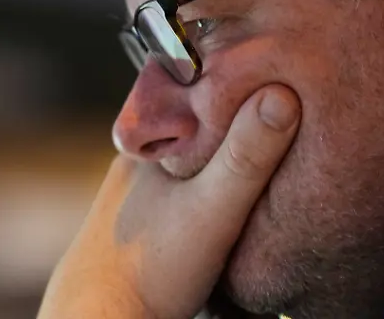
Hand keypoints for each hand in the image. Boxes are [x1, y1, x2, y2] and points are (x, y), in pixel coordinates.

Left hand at [38, 85, 300, 318]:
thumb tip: (280, 96)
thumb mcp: (214, 207)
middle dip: (228, 127)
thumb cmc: (152, 266)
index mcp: (145, 146)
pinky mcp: (138, 224)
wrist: (103, 318)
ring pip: (185, 164)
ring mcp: (131, 195)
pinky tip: (218, 210)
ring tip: (252, 171)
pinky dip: (201, 194)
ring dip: (216, 164)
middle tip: (272, 129)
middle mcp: (133, 164)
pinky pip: (178, 194)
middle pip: (192, 129)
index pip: (193, 95)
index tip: (274, 89)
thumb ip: (246, 157)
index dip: (235, 90)